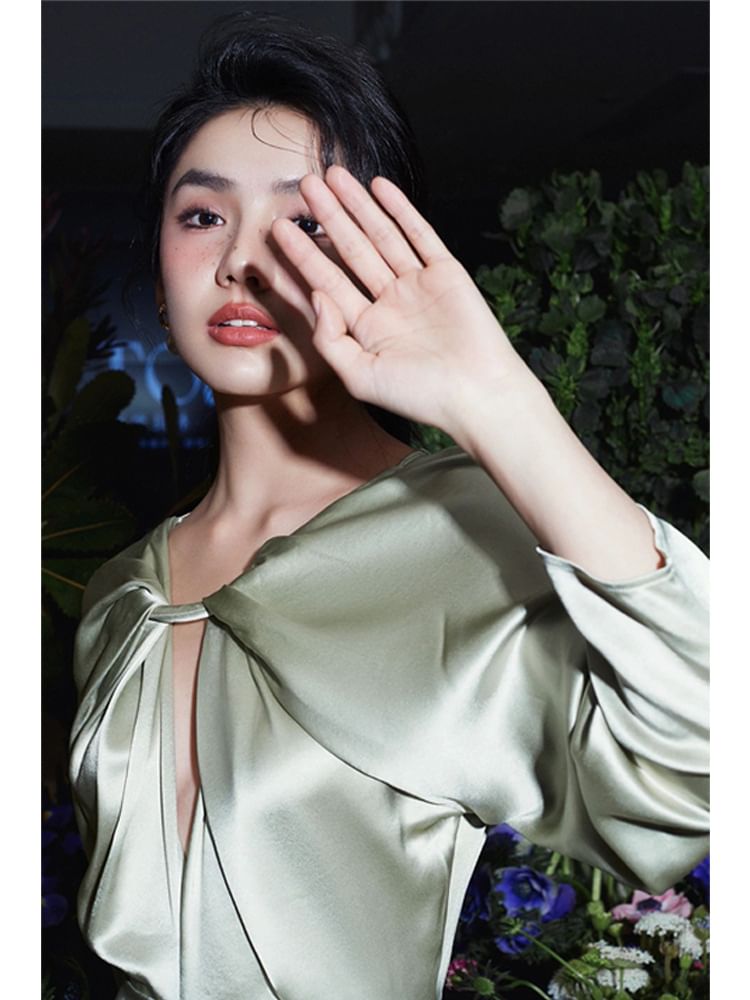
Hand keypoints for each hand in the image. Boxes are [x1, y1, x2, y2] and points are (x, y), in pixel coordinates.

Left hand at [272, 166, 530, 433]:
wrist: (477, 394)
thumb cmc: (419, 395)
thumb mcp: (360, 376)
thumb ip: (330, 339)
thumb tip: (315, 294)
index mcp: (367, 329)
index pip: (327, 283)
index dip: (302, 256)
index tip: (279, 228)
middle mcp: (390, 303)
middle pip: (350, 251)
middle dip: (327, 217)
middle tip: (303, 184)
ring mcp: (418, 286)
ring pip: (381, 236)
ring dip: (357, 205)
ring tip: (332, 175)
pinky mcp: (446, 274)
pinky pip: (419, 234)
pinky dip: (400, 210)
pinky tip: (378, 186)